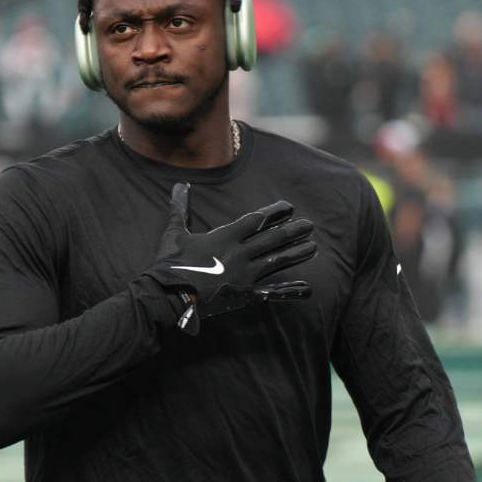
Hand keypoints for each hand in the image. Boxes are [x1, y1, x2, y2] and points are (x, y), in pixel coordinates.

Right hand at [144, 182, 316, 334]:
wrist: (168, 296)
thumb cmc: (170, 264)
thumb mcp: (175, 232)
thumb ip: (180, 208)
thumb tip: (180, 185)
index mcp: (224, 237)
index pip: (256, 220)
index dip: (274, 213)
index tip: (289, 208)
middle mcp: (239, 254)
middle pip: (273, 239)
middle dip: (293, 231)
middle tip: (309, 225)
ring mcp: (245, 276)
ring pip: (277, 261)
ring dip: (296, 253)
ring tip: (313, 246)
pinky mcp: (245, 296)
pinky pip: (272, 293)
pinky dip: (290, 291)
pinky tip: (307, 289)